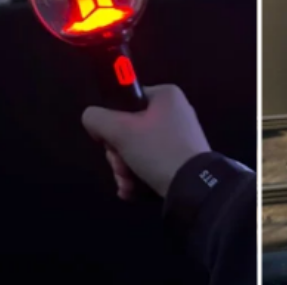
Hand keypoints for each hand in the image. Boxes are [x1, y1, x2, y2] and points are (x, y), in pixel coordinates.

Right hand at [81, 84, 210, 200]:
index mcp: (165, 96)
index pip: (126, 102)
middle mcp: (175, 113)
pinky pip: (152, 163)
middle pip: (130, 131)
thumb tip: (92, 120)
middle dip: (118, 154)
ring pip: (138, 151)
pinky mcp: (182, 161)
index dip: (112, 123)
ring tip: (127, 183)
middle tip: (120, 166)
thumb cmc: (157, 150)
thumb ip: (96, 118)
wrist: (193, 188)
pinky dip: (139, 177)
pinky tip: (132, 191)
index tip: (109, 140)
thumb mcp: (120, 130)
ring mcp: (180, 138)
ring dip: (125, 169)